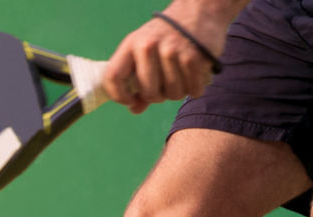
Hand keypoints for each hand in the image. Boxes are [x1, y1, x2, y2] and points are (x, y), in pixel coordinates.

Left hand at [104, 1, 241, 113]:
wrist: (199, 11)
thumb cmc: (169, 35)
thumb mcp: (146, 49)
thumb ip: (138, 80)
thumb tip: (134, 109)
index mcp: (132, 44)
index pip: (113, 77)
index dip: (119, 96)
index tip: (131, 101)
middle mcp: (149, 47)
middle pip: (149, 93)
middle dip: (158, 97)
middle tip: (165, 85)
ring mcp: (172, 52)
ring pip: (173, 95)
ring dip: (179, 91)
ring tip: (182, 74)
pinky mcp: (194, 58)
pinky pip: (193, 91)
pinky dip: (196, 88)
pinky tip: (196, 73)